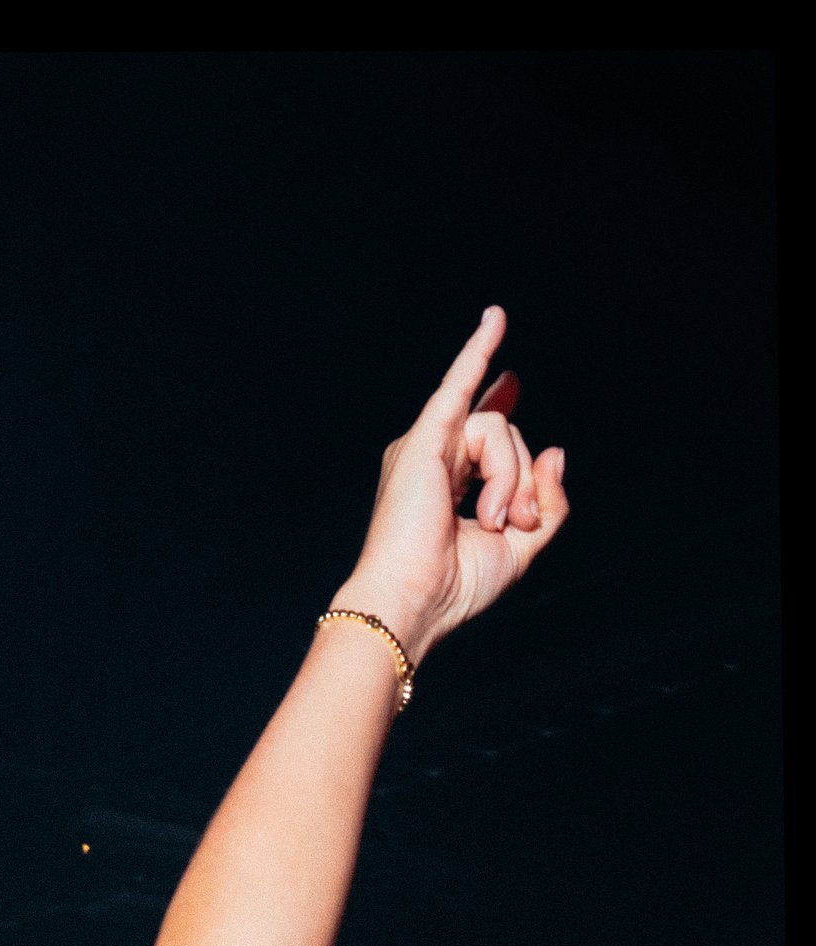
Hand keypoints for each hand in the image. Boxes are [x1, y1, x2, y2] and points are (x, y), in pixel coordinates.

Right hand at [332, 305, 568, 668]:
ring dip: (511, 475)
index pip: (485, 439)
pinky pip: (459, 386)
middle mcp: (433, 463)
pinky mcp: (424, 441)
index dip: (501, 414)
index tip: (511, 385)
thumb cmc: (453, 590)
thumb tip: (555, 451)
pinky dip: (478, 351)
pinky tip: (496, 319)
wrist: (412, 604)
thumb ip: (548, 502)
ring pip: (496, 430)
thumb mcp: (521, 547)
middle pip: (504, 439)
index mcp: (446, 489)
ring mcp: (426, 449)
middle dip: (524, 479)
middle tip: (517, 520)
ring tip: (494, 517)